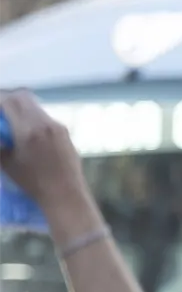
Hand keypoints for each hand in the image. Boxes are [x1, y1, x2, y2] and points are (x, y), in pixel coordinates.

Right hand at [0, 90, 86, 205]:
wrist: (65, 193)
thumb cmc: (33, 182)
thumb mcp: (6, 163)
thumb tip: (2, 134)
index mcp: (29, 129)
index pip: (10, 101)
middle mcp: (46, 123)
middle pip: (24, 97)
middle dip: (8, 100)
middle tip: (0, 111)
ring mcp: (58, 127)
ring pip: (36, 107)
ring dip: (21, 109)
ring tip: (11, 123)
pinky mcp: (66, 133)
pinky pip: (45, 118)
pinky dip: (33, 118)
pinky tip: (28, 133)